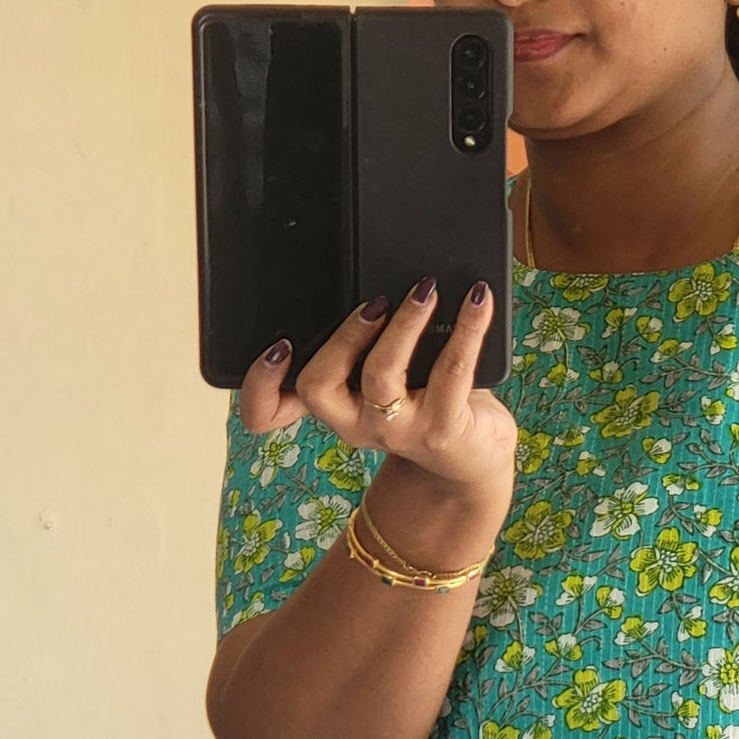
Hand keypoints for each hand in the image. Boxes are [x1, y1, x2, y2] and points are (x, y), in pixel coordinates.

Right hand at [237, 280, 516, 542]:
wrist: (471, 463)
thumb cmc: (427, 407)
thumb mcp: (386, 379)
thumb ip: (367, 345)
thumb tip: (371, 274)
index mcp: (334, 406)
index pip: (269, 410)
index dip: (260, 384)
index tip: (278, 347)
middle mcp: (356, 423)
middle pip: (320, 385)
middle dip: (343, 336)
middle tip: (375, 301)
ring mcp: (398, 430)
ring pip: (381, 375)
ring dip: (402, 325)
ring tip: (426, 290)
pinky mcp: (443, 429)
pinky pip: (452, 372)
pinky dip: (467, 328)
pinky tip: (477, 301)